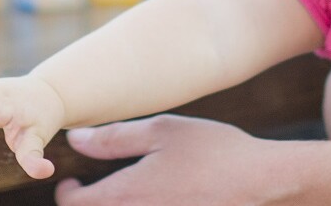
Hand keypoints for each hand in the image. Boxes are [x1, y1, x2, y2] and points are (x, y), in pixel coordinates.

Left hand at [52, 116, 288, 205]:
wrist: (263, 183)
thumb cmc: (213, 152)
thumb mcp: (162, 132)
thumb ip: (113, 138)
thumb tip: (76, 140)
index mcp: (124, 196)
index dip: (66, 192)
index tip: (73, 180)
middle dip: (89, 205)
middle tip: (94, 189)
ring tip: (127, 194)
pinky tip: (154, 200)